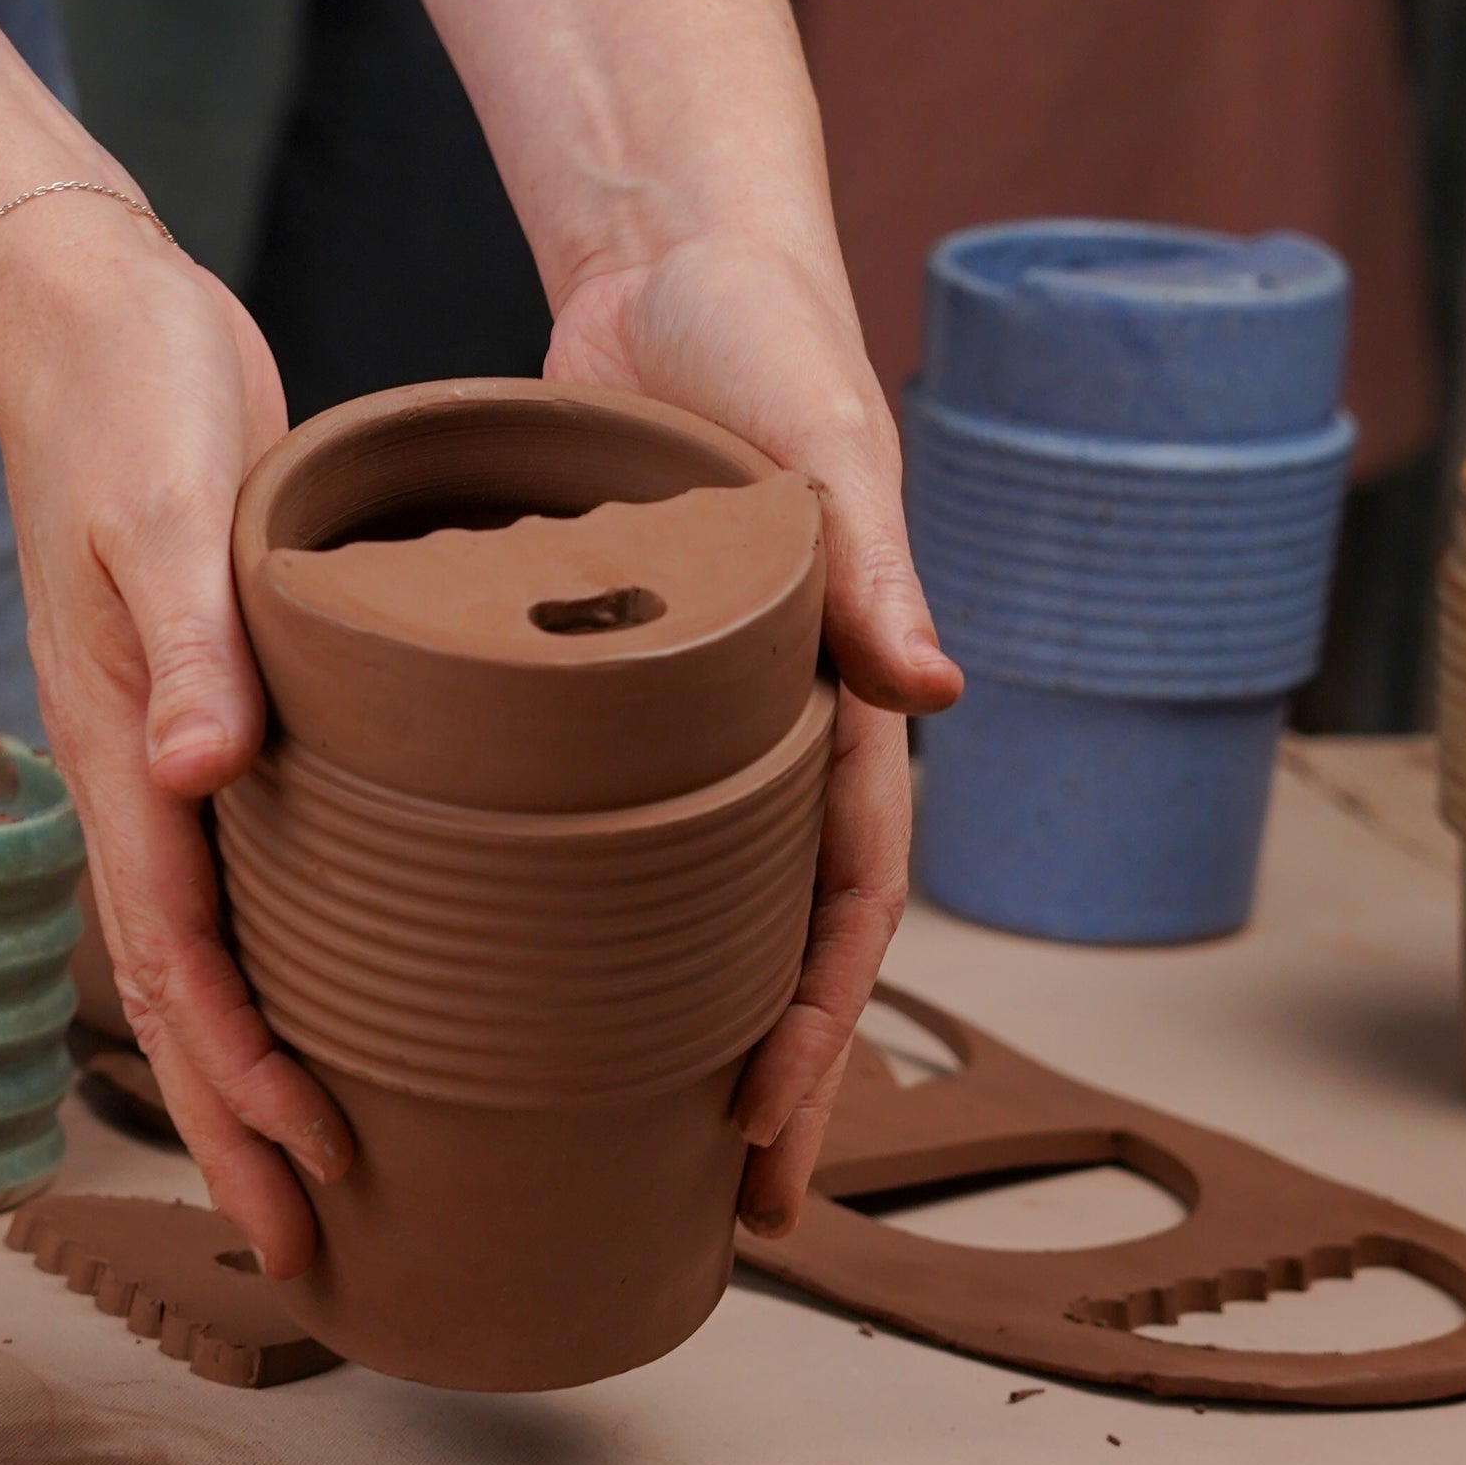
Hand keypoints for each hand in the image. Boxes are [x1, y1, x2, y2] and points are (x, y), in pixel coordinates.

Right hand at [0, 197, 348, 1277]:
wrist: (90, 311)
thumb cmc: (129, 397)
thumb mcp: (164, 506)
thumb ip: (183, 640)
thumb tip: (195, 775)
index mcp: (122, 750)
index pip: (184, 957)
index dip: (244, 1075)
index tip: (312, 1165)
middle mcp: (140, 777)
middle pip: (184, 997)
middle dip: (237, 1129)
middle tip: (309, 1247)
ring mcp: (171, 755)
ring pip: (210, 954)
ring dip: (254, 1070)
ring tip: (321, 1169)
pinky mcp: (216, 714)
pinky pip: (242, 878)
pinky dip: (278, 963)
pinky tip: (340, 995)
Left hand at [546, 227, 964, 1233]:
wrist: (678, 262)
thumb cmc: (767, 343)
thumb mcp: (828, 445)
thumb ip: (873, 567)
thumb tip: (939, 695)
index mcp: (836, 702)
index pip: (841, 899)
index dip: (816, 1024)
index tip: (770, 1128)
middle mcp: (769, 735)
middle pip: (775, 942)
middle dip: (768, 1078)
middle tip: (731, 1202)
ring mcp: (687, 727)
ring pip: (690, 912)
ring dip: (678, 1029)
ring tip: (630, 1144)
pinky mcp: (603, 696)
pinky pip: (602, 832)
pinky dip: (581, 921)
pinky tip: (526, 987)